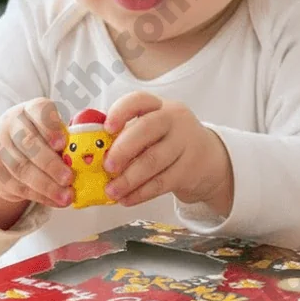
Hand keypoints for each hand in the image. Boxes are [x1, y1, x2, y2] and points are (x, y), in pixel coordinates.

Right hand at [0, 98, 74, 209]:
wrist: (6, 150)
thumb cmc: (40, 139)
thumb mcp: (52, 132)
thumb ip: (67, 140)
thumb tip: (87, 158)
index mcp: (30, 110)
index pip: (38, 111)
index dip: (50, 127)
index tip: (62, 144)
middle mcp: (11, 124)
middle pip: (28, 142)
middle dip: (50, 163)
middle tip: (69, 178)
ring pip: (20, 168)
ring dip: (46, 185)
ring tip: (66, 196)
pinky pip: (16, 185)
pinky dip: (38, 196)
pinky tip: (55, 201)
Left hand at [101, 92, 232, 211]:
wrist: (209, 159)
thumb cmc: (168, 141)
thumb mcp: (153, 129)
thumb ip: (126, 133)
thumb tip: (90, 148)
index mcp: (159, 106)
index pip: (140, 100)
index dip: (121, 112)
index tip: (107, 127)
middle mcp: (174, 120)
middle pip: (147, 129)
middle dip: (123, 149)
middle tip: (106, 166)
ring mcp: (185, 143)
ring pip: (153, 160)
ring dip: (129, 179)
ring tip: (111, 190)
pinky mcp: (190, 169)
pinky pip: (162, 182)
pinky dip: (141, 193)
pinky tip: (127, 199)